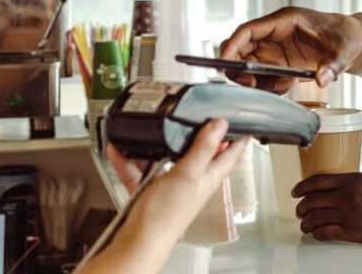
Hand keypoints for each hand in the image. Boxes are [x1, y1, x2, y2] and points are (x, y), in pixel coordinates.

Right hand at [105, 119, 247, 241]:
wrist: (138, 242)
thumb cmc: (167, 215)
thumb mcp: (188, 174)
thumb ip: (204, 148)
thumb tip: (220, 126)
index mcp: (208, 178)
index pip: (230, 156)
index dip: (238, 140)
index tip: (242, 127)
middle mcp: (192, 182)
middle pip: (200, 155)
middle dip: (197, 137)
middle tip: (196, 119)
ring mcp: (171, 187)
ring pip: (167, 160)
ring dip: (157, 146)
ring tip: (151, 131)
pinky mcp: (151, 193)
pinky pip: (141, 171)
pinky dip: (130, 162)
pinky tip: (119, 151)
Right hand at [220, 7, 361, 93]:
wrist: (353, 44)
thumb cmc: (347, 36)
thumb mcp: (344, 49)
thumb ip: (333, 64)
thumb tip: (322, 79)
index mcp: (284, 21)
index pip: (248, 31)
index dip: (231, 46)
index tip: (222, 63)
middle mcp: (274, 35)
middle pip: (240, 50)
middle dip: (238, 69)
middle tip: (251, 85)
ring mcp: (275, 50)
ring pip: (248, 67)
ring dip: (257, 82)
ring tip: (284, 85)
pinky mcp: (279, 64)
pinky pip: (263, 78)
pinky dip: (270, 87)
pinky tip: (289, 85)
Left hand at [292, 172, 361, 244]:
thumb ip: (354, 185)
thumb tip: (336, 192)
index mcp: (354, 179)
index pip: (317, 181)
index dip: (301, 187)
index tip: (295, 192)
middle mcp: (349, 195)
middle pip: (312, 200)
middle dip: (301, 207)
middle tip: (299, 211)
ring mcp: (350, 214)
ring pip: (315, 218)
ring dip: (306, 223)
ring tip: (306, 225)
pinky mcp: (354, 233)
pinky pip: (325, 233)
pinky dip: (317, 234)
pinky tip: (317, 234)